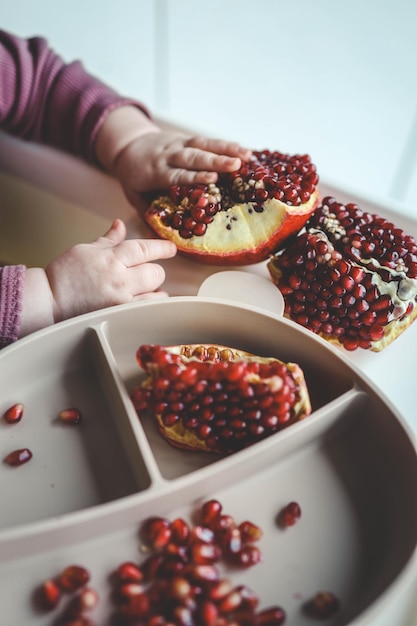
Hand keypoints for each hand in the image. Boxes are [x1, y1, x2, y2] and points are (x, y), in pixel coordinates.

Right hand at [20, 219, 175, 335]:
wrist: (49, 300)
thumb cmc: (64, 275)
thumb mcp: (85, 249)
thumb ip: (108, 239)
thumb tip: (120, 225)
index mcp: (111, 258)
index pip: (144, 249)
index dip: (161, 248)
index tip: (171, 248)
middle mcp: (119, 279)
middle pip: (155, 273)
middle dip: (155, 270)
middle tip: (147, 272)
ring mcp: (121, 300)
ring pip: (156, 294)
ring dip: (155, 290)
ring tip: (146, 289)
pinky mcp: (120, 315)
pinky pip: (146, 310)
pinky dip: (149, 305)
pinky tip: (144, 302)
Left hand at [95, 106, 251, 208]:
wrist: (127, 145)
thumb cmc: (133, 177)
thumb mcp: (133, 196)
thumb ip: (148, 213)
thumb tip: (160, 238)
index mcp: (155, 171)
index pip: (177, 174)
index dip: (195, 176)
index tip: (213, 178)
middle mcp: (168, 155)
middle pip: (193, 156)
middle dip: (216, 160)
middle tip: (236, 164)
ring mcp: (178, 144)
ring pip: (202, 144)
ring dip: (226, 149)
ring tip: (246, 155)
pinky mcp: (186, 138)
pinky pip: (207, 141)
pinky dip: (225, 144)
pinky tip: (243, 150)